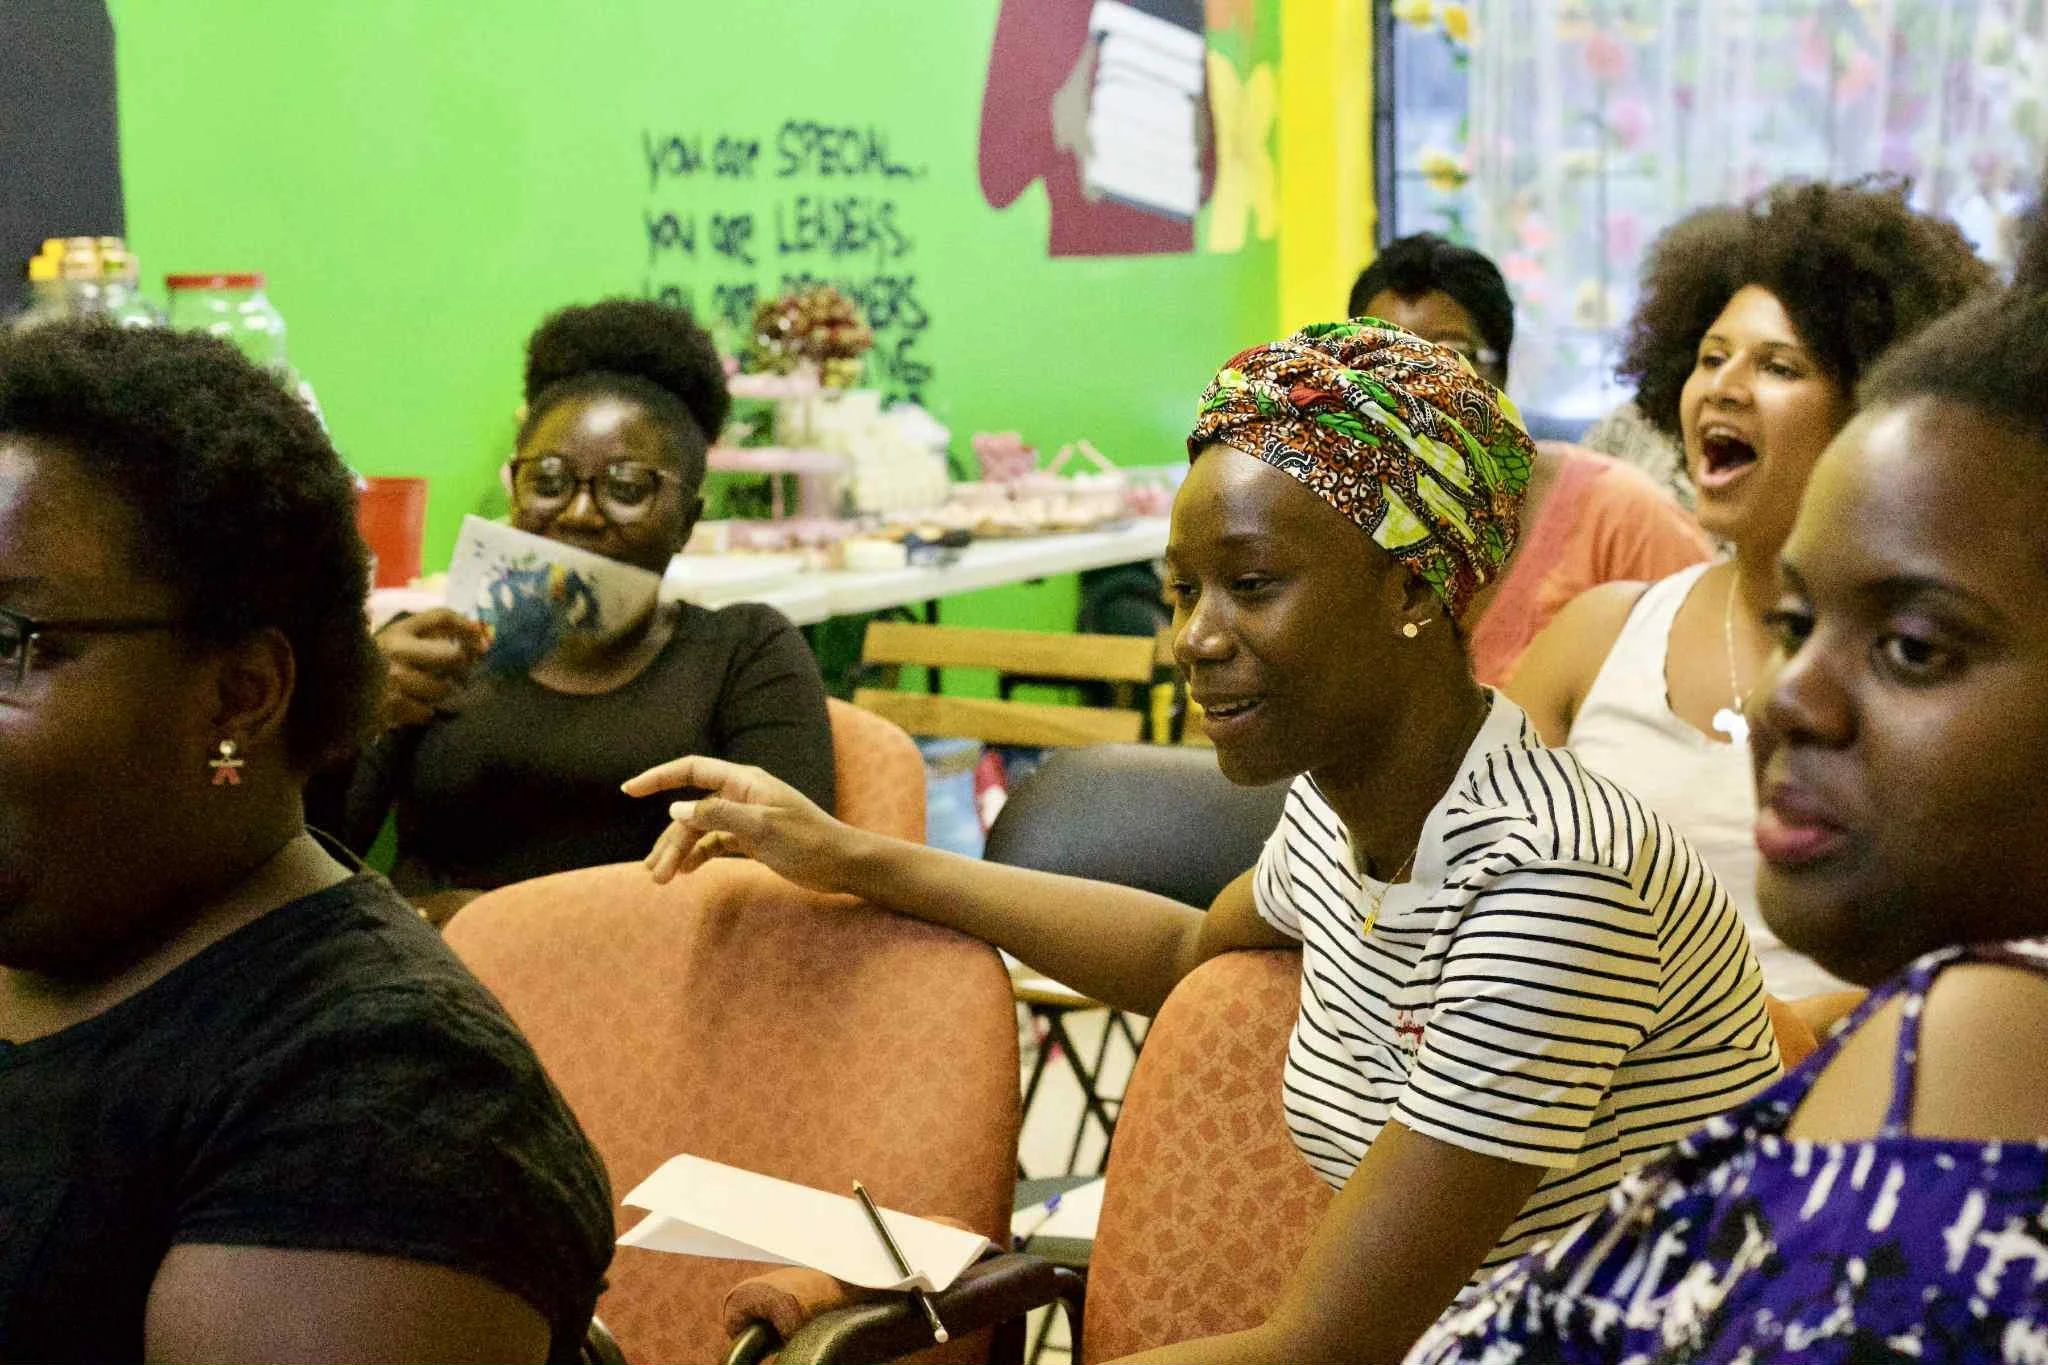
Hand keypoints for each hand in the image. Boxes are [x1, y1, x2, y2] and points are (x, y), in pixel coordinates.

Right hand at [376, 609, 488, 727]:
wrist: (329, 691)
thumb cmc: (367, 664)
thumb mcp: (391, 641)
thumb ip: (425, 636)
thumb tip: (474, 632)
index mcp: (397, 630)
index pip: (441, 617)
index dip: (467, 626)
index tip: (481, 638)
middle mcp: (398, 650)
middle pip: (452, 656)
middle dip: (461, 667)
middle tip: (460, 675)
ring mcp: (396, 679)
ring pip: (441, 688)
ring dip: (440, 693)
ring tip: (426, 693)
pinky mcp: (392, 705)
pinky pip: (426, 711)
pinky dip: (422, 712)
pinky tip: (410, 708)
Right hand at [622, 755, 864, 891]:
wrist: (844, 864)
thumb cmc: (809, 842)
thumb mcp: (762, 828)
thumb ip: (718, 816)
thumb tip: (675, 809)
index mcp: (744, 782)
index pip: (691, 770)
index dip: (658, 777)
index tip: (628, 790)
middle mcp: (742, 795)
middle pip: (691, 811)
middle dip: (669, 840)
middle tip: (654, 875)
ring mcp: (747, 817)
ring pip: (701, 830)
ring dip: (680, 852)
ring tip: (661, 879)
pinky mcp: (753, 838)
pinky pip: (716, 842)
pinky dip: (699, 855)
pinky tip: (685, 871)